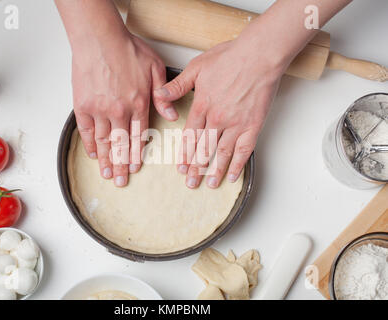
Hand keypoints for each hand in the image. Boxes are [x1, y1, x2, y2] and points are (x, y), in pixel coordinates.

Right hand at [72, 32, 173, 186]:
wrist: (99, 37)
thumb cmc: (127, 48)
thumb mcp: (155, 68)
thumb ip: (163, 94)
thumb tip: (172, 115)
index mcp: (138, 104)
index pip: (138, 136)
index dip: (136, 154)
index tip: (134, 168)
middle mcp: (119, 111)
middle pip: (120, 145)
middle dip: (121, 166)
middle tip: (120, 181)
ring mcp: (99, 110)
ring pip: (104, 141)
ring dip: (106, 160)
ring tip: (106, 174)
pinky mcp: (82, 105)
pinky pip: (86, 130)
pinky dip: (90, 144)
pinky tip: (93, 154)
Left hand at [153, 22, 288, 188]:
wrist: (259, 55)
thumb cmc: (230, 58)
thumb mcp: (196, 68)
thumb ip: (177, 85)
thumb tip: (159, 95)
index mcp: (202, 106)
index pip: (189, 137)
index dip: (185, 154)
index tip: (180, 168)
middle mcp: (217, 119)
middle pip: (204, 149)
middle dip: (196, 168)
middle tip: (191, 183)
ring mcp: (235, 124)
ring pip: (222, 153)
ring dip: (215, 171)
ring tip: (209, 185)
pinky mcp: (253, 125)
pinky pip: (244, 150)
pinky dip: (238, 164)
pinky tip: (232, 175)